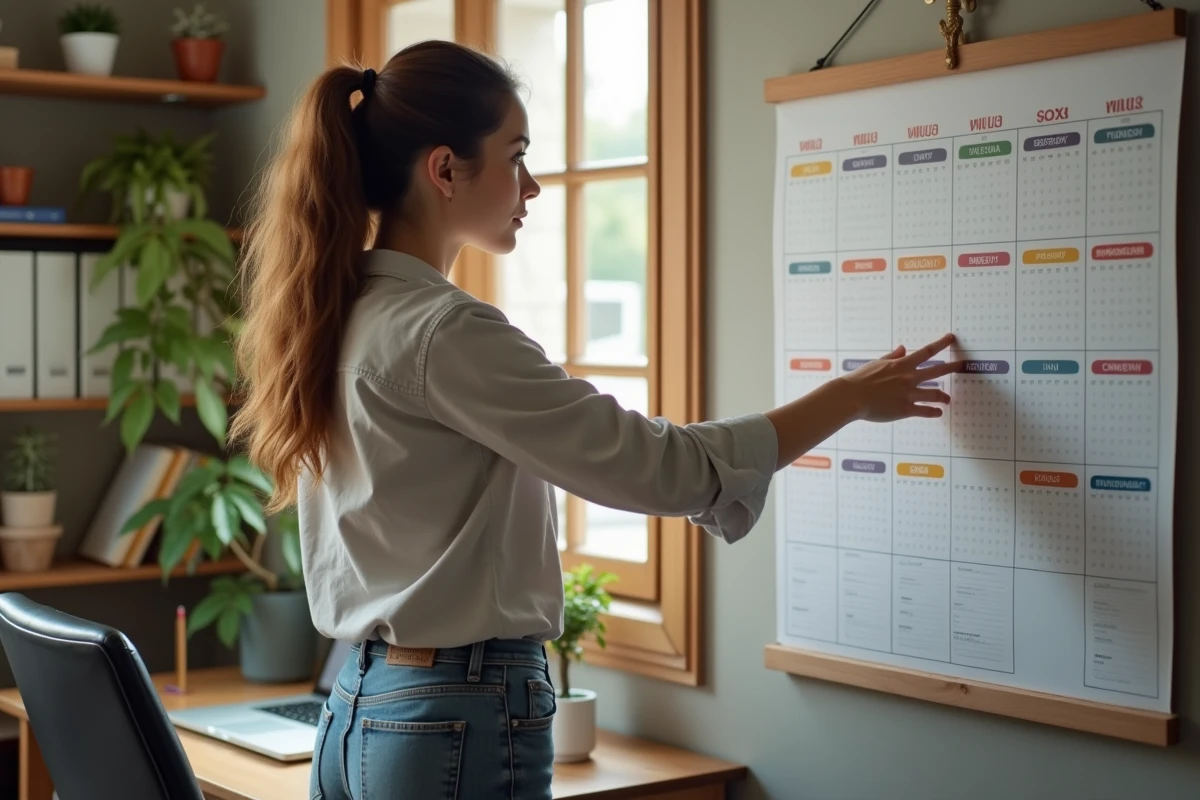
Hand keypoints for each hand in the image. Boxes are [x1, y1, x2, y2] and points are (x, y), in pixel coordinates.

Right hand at [838, 333, 961, 422]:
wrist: (851, 397)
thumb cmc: (860, 379)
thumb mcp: (876, 363)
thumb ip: (892, 356)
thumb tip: (902, 348)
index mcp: (901, 364)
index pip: (927, 351)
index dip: (941, 343)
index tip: (951, 338)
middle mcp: (909, 377)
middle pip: (937, 370)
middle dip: (952, 367)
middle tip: (962, 365)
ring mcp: (909, 394)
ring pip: (935, 393)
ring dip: (944, 396)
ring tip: (948, 399)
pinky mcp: (905, 409)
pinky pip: (925, 410)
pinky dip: (933, 411)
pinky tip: (938, 412)